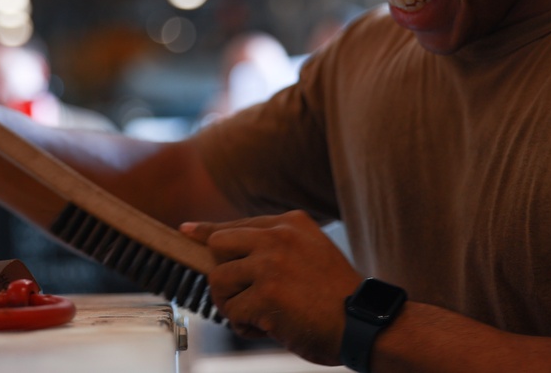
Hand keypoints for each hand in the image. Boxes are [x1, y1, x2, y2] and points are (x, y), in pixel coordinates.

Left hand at [181, 210, 361, 365]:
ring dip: (233, 304)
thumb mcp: (307, 253)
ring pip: (218, 281)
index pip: (234, 224)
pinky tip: (270, 328)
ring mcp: (271, 264)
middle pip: (217, 246)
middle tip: (242, 295)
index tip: (187, 231)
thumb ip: (270, 246)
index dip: (207, 232)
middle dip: (223, 274)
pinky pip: (232, 312)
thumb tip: (213, 242)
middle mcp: (278, 237)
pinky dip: (245, 326)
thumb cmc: (334, 296)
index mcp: (290, 223)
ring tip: (260, 315)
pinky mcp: (267, 294)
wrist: (364, 324)